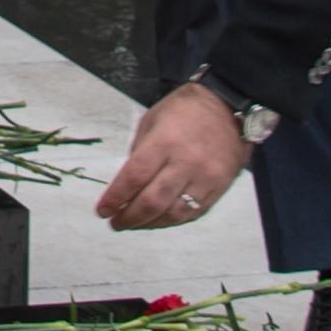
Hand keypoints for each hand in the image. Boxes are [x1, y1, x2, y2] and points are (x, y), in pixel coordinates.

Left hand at [94, 81, 250, 230]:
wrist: (227, 107)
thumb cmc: (185, 111)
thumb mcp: (152, 120)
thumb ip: (139, 153)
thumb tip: (127, 185)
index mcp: (164, 141)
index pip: (134, 177)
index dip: (115, 198)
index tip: (103, 210)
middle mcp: (186, 162)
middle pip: (153, 201)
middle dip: (129, 217)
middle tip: (115, 222)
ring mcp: (205, 177)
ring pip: (173, 214)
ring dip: (149, 224)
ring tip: (134, 223)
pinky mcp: (219, 187)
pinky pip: (193, 213)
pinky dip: (172, 220)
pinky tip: (158, 219)